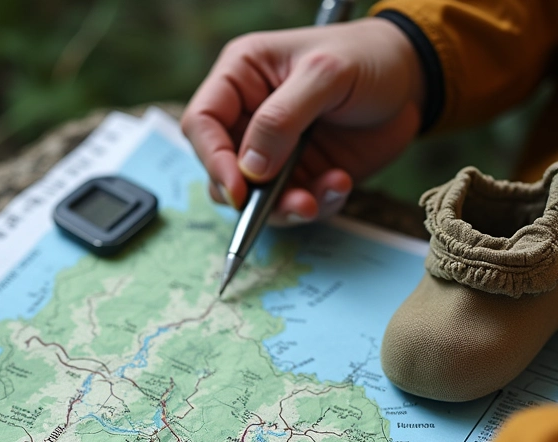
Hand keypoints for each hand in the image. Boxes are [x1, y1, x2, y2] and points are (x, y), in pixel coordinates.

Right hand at [181, 18, 424, 223]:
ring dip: (284, 209)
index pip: (201, 123)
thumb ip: (281, 118)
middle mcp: (249, 119)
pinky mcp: (300, 177)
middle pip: (221, 171)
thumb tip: (249, 168)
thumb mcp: (325, 74)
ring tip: (315, 201)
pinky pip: (292, 206)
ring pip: (254, 199)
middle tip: (287, 200)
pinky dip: (315, 205)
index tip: (239, 188)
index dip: (211, 158)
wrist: (414, 81)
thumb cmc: (367, 57)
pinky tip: (339, 184)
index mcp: (240, 79)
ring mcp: (273, 153)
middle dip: (250, 196)